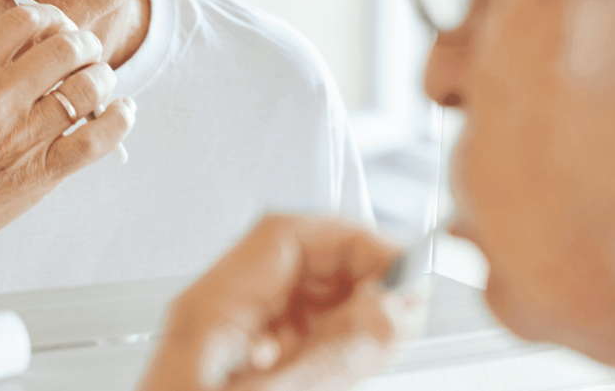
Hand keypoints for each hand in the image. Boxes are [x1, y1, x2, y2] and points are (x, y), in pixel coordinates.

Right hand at [0, 3, 134, 270]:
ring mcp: (23, 135)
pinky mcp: (43, 171)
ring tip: (100, 81)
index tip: (57, 26)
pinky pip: (95, 139)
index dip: (50, 16)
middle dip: (85, 43)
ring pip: (88, 86)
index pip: (23, 21)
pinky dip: (118, 120)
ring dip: (103, 77)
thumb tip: (35, 45)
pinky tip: (123, 111)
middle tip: (87, 51)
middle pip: (65, 47)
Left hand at [139, 215, 409, 390]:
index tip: (400, 270)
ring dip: (356, 315)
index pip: (283, 238)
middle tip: (406, 311)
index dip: (349, 240)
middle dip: (361, 278)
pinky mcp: (249, 378)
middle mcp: (219, 322)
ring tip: (391, 337)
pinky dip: (338, 348)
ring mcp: (234, 351)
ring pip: (307, 305)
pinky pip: (301, 344)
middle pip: (301, 268)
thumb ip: (325, 359)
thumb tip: (386, 311)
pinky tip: (358, 362)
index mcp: (208, 312)